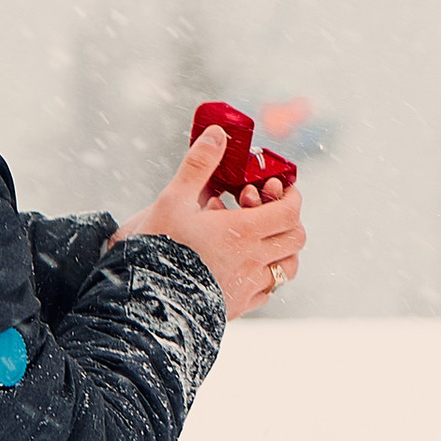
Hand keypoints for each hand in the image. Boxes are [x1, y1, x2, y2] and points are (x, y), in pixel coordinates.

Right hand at [122, 128, 305, 316]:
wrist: (145, 301)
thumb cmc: (158, 247)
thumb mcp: (173, 199)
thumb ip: (199, 165)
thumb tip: (218, 133)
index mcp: (244, 232)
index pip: (290, 211)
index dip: (290, 195)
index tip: (278, 187)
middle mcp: (254, 261)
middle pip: (295, 239)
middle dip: (288, 219)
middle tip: (263, 209)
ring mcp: (248, 287)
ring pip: (286, 268)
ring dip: (280, 249)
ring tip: (257, 239)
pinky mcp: (238, 307)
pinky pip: (267, 291)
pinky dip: (264, 275)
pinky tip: (242, 266)